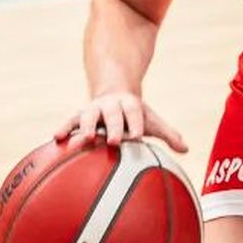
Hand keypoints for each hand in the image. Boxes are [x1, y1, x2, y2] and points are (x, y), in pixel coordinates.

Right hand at [54, 92, 187, 152]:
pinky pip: (70, 121)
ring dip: (87, 126)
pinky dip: (64, 128)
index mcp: (130, 105)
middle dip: (113, 126)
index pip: (134, 113)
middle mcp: (111, 105)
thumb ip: (168, 134)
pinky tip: (56, 138)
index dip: (135, 123)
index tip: (137, 137)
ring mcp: (94, 110)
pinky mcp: (79, 116)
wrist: (113, 93)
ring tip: (86, 138)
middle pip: (112, 114)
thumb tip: (186, 149)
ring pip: (88, 115)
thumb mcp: (151, 121)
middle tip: (115, 141)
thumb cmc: (134, 115)